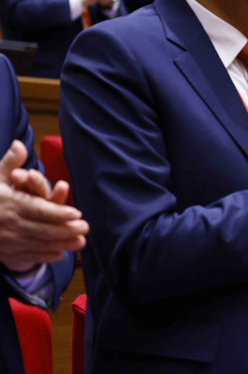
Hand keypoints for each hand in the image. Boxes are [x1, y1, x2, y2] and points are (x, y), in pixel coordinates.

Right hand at [0, 142, 87, 271]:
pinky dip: (44, 256)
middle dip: (65, 230)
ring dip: (61, 244)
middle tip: (86, 227)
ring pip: (38, 244)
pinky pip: (27, 255)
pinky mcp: (6, 251)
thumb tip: (20, 144)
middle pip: (42, 229)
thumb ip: (10, 163)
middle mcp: (11, 223)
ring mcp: (8, 240)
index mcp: (11, 204)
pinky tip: (60, 254)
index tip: (77, 213)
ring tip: (81, 242)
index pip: (38, 209)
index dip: (58, 212)